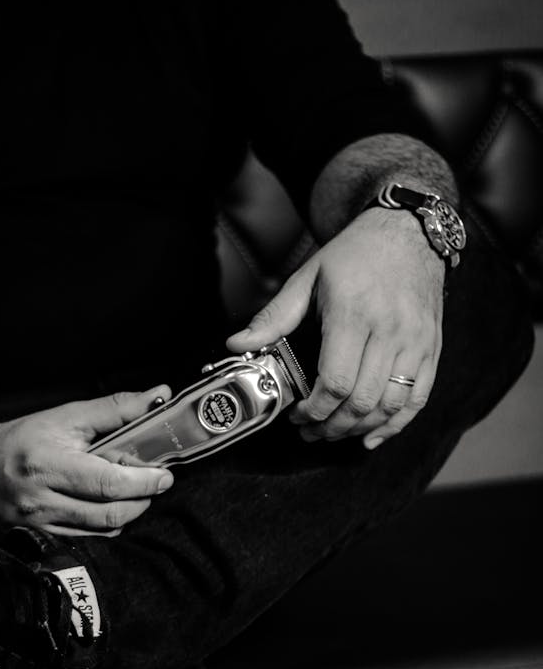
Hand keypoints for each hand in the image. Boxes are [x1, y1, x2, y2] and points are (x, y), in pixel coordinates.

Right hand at [0, 386, 173, 535]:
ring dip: (126, 513)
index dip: (144, 482)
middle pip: (110, 514)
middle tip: (153, 484)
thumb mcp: (66, 417)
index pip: (108, 483)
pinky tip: (105, 506)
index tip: (164, 475)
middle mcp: (39, 501)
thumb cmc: (20, 439)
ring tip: (128, 492)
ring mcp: (35, 527)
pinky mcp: (34, 542)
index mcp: (47, 465)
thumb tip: (158, 397)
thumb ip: (115, 409)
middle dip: (141, 500)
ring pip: (101, 532)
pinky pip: (85, 540)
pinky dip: (104, 525)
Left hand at [226, 209, 445, 447]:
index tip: (296, 415)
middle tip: (311, 431)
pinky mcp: (430, 349)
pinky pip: (418, 398)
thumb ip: (274, 317)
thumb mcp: (308, 278)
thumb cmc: (356, 255)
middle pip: (362, 401)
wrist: (408, 233)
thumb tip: (238, 344)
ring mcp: (415, 342)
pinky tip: (372, 436)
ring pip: (390, 405)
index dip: (314, 409)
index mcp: (354, 315)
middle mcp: (390, 331)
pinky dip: (395, 424)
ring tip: (334, 433)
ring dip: (359, 429)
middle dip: (332, 426)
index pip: (336, 382)